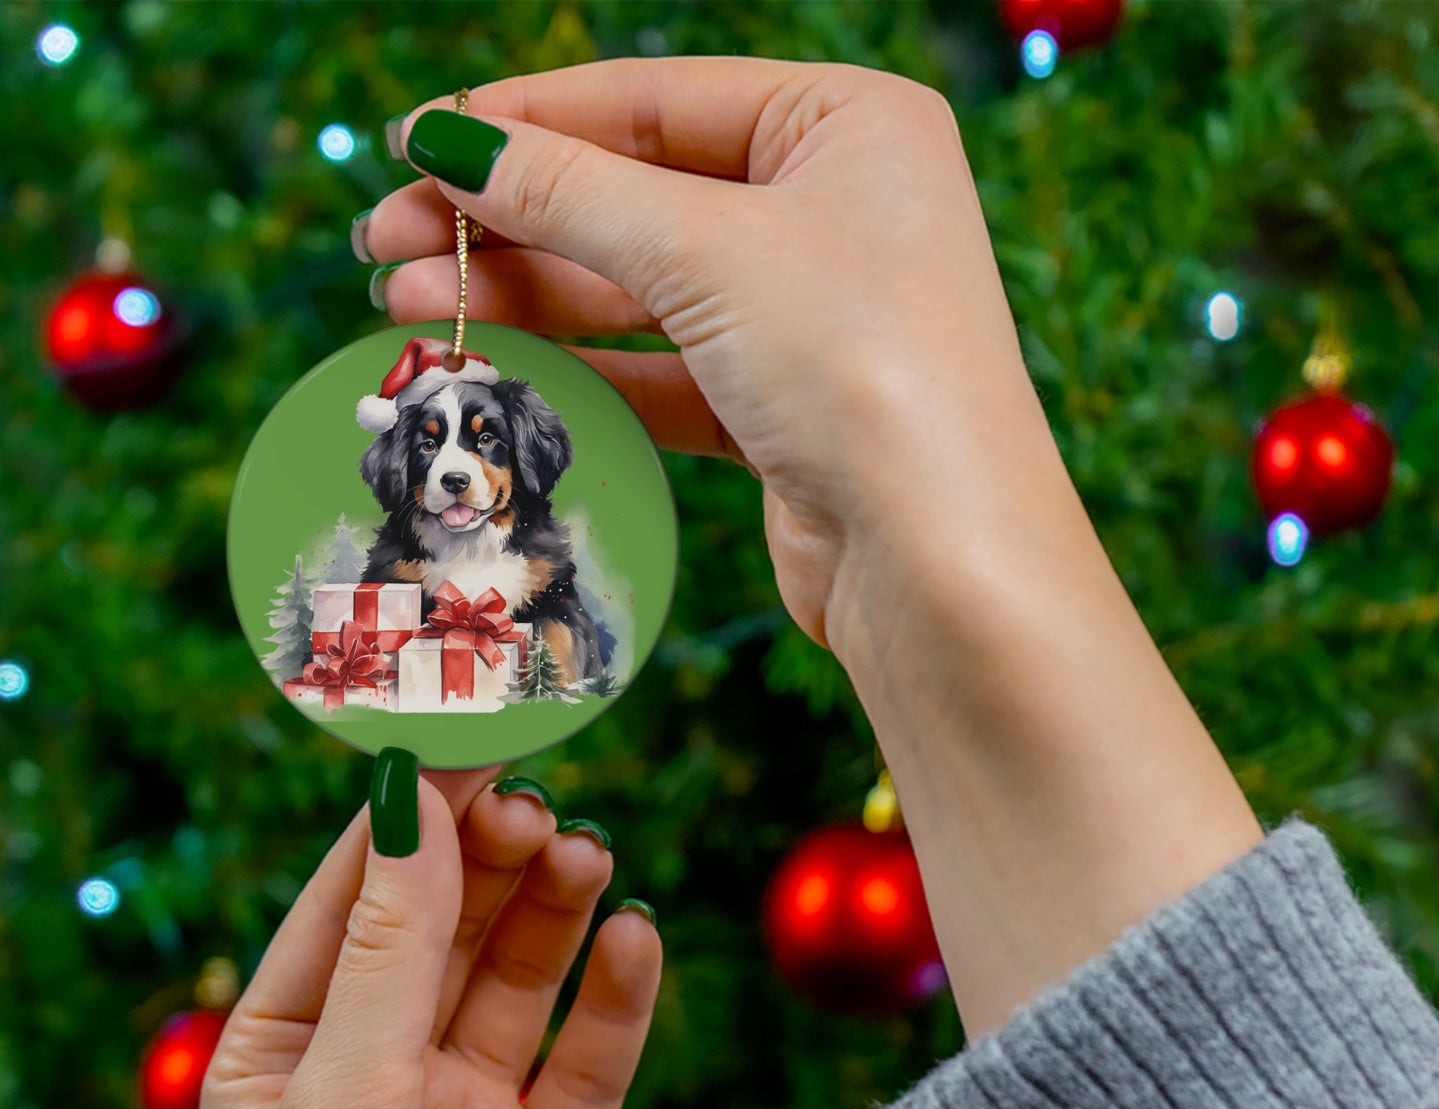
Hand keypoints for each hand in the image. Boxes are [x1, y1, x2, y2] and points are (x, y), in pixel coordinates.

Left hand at [201, 761, 661, 1108]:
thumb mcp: (346, 1096)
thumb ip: (391, 946)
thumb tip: (413, 801)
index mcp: (289, 1051)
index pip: (353, 899)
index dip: (410, 819)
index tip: (469, 742)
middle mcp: (380, 1071)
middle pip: (447, 926)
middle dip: (490, 861)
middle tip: (539, 807)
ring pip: (521, 977)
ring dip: (555, 911)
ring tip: (587, 857)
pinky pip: (591, 1055)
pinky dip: (617, 995)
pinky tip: (636, 940)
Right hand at [362, 56, 1060, 655]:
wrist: (937, 561)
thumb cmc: (860, 368)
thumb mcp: (707, 251)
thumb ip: (570, 192)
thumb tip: (448, 141)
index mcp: (847, 125)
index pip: (655, 100)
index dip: (526, 120)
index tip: (415, 142)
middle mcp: (833, 211)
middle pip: (636, 195)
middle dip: (507, 219)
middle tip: (385, 241)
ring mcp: (807, 315)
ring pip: (639, 289)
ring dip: (526, 296)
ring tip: (407, 305)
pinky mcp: (781, 408)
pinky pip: (661, 370)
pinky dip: (581, 368)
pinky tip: (495, 365)